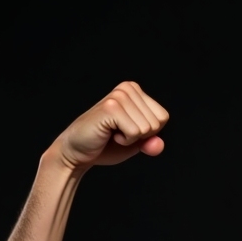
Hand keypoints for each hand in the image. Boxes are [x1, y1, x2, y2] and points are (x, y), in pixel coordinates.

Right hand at [53, 82, 169, 169]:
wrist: (78, 152)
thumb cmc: (106, 145)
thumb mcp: (137, 144)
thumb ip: (151, 143)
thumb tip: (158, 144)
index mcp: (135, 91)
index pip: (163, 117)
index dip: (148, 133)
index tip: (127, 130)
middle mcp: (127, 88)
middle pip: (157, 122)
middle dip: (140, 136)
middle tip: (117, 132)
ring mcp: (118, 96)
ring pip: (147, 128)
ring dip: (131, 138)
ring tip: (112, 132)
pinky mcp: (111, 108)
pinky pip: (135, 133)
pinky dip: (124, 140)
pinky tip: (108, 134)